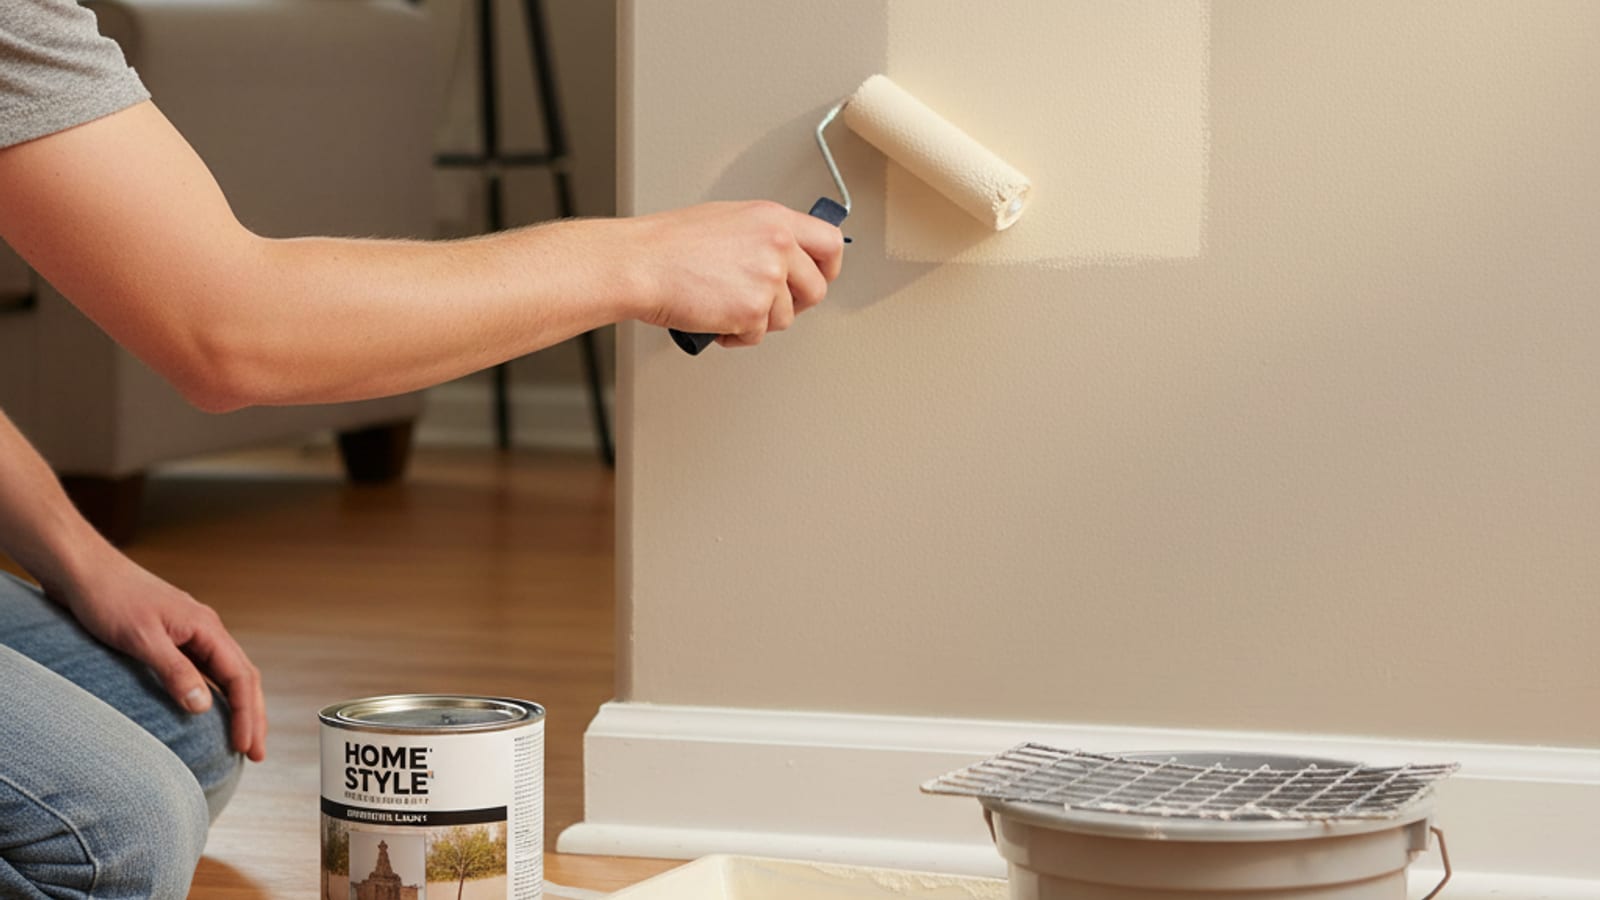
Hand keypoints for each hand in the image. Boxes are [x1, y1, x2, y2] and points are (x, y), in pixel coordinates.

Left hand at [58, 551, 266, 761]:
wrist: (82, 571)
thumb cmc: (109, 598)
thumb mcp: (142, 639)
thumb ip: (174, 671)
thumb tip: (204, 707)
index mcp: (206, 628)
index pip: (240, 678)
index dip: (246, 714)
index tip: (246, 747)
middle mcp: (204, 630)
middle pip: (242, 677)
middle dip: (253, 715)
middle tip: (256, 753)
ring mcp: (189, 634)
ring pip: (226, 674)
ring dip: (238, 706)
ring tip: (242, 737)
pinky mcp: (170, 638)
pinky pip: (204, 670)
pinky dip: (215, 694)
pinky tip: (209, 709)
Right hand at [623, 201, 844, 346]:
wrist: (642, 264)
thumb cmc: (670, 245)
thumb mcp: (728, 221)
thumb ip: (764, 236)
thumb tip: (783, 256)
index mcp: (774, 219)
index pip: (829, 242)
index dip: (828, 267)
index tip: (820, 276)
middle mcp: (778, 246)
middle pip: (816, 288)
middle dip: (794, 304)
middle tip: (767, 305)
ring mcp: (768, 279)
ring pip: (786, 317)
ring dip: (759, 321)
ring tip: (727, 307)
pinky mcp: (753, 311)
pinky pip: (758, 336)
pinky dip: (737, 335)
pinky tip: (716, 319)